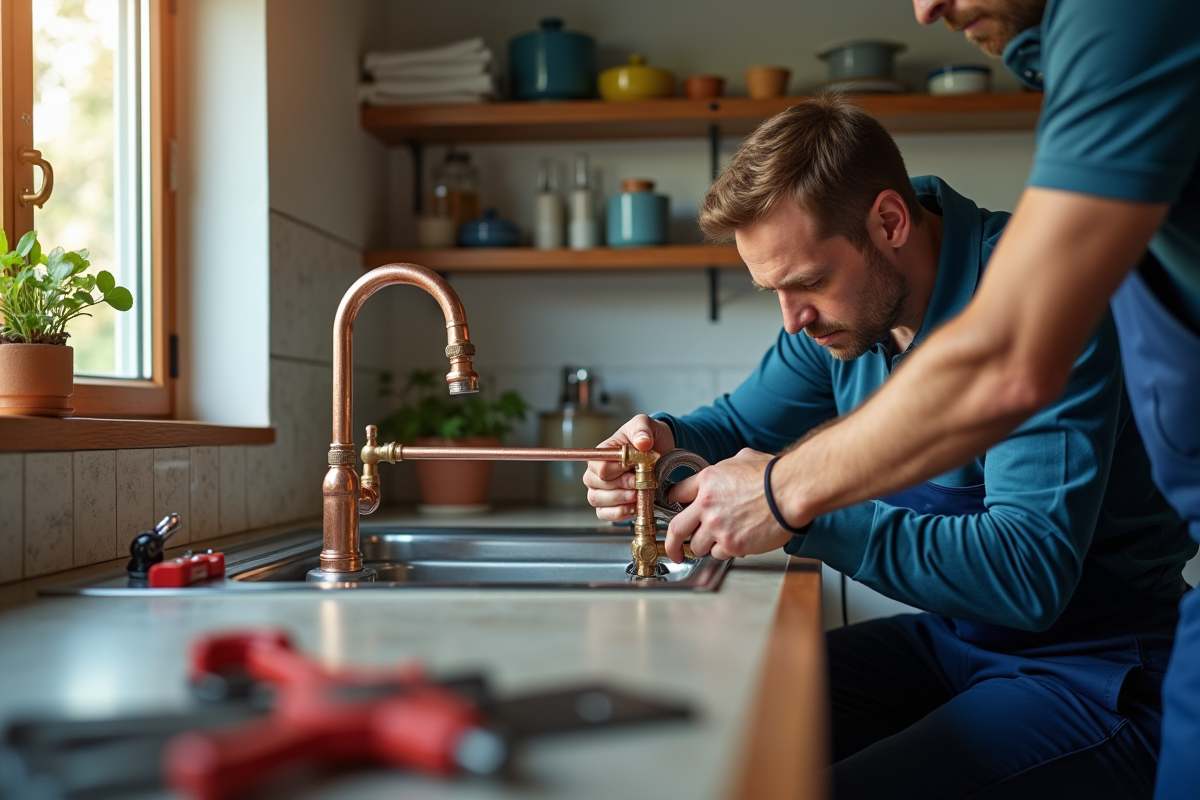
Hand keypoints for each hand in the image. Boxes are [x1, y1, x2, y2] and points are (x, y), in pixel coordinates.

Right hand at [583, 414, 675, 521]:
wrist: (660, 450)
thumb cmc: (648, 436)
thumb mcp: (645, 425)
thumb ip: (642, 430)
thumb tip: (642, 443)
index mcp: (602, 453)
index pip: (599, 467)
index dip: (617, 472)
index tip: (634, 468)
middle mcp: (597, 472)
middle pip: (596, 487)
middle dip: (621, 488)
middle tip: (639, 483)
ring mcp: (602, 489)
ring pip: (597, 501)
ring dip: (618, 502)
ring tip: (636, 496)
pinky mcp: (610, 504)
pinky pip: (604, 514)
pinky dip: (618, 514)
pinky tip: (632, 508)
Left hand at [664, 448, 792, 561]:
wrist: (791, 492)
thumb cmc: (773, 475)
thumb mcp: (742, 458)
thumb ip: (725, 468)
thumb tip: (723, 471)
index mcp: (706, 481)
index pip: (676, 494)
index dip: (674, 503)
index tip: (675, 511)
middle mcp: (706, 505)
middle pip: (676, 529)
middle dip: (672, 543)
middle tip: (674, 550)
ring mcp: (718, 527)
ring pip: (697, 546)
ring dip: (705, 546)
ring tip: (719, 540)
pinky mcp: (732, 544)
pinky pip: (719, 554)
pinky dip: (725, 551)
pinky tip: (736, 542)